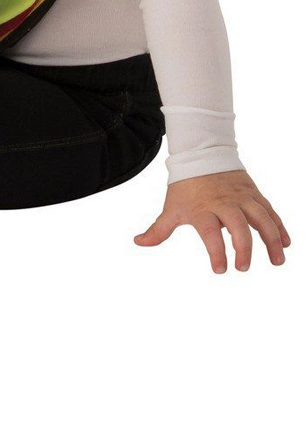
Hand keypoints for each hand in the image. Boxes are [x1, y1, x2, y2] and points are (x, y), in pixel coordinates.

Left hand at [133, 169, 291, 272]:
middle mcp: (224, 203)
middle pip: (238, 226)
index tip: (220, 270)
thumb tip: (138, 242)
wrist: (202, 153)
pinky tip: (285, 244)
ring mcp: (242, 197)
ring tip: (277, 261)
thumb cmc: (186, 185)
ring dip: (271, 240)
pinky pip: (270, 211)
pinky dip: (279, 227)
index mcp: (203, 208)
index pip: (209, 233)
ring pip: (261, 218)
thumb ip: (159, 229)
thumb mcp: (172, 207)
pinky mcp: (254, 194)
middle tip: (243, 267)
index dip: (215, 251)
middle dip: (243, 248)